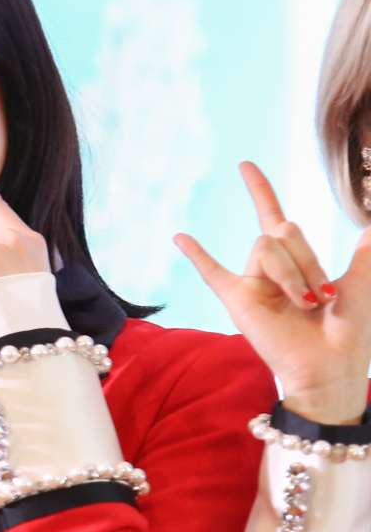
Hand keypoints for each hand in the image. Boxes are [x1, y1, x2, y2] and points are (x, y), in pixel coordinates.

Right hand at [177, 161, 369, 425]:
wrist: (332, 367)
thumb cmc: (350, 331)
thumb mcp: (361, 283)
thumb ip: (363, 253)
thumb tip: (370, 224)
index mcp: (295, 262)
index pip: (275, 217)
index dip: (260, 190)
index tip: (244, 164)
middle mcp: (269, 268)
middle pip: (283, 231)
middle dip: (309, 258)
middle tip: (322, 294)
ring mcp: (251, 282)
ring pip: (266, 247)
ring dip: (293, 273)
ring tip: (305, 304)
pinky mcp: (237, 300)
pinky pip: (212, 271)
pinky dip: (197, 254)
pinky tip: (180, 236)